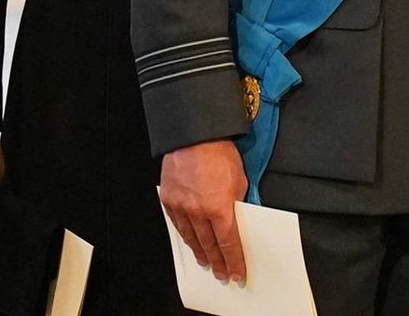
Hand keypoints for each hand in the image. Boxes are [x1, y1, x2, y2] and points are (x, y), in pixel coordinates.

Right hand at [160, 140, 248, 284]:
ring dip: (200, 252)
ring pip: (191, 238)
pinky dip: (185, 235)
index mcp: (220, 209)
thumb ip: (238, 203)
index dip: (234, 261)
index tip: (237, 272)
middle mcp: (199, 212)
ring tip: (205, 262)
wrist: (193, 135)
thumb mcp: (240, 181)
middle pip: (210, 246)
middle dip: (218, 262)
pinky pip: (177, 224)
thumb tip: (238, 218)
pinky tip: (189, 241)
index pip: (229, 244)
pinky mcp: (169, 198)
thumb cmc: (218, 153)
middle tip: (222, 273)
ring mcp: (181, 206)